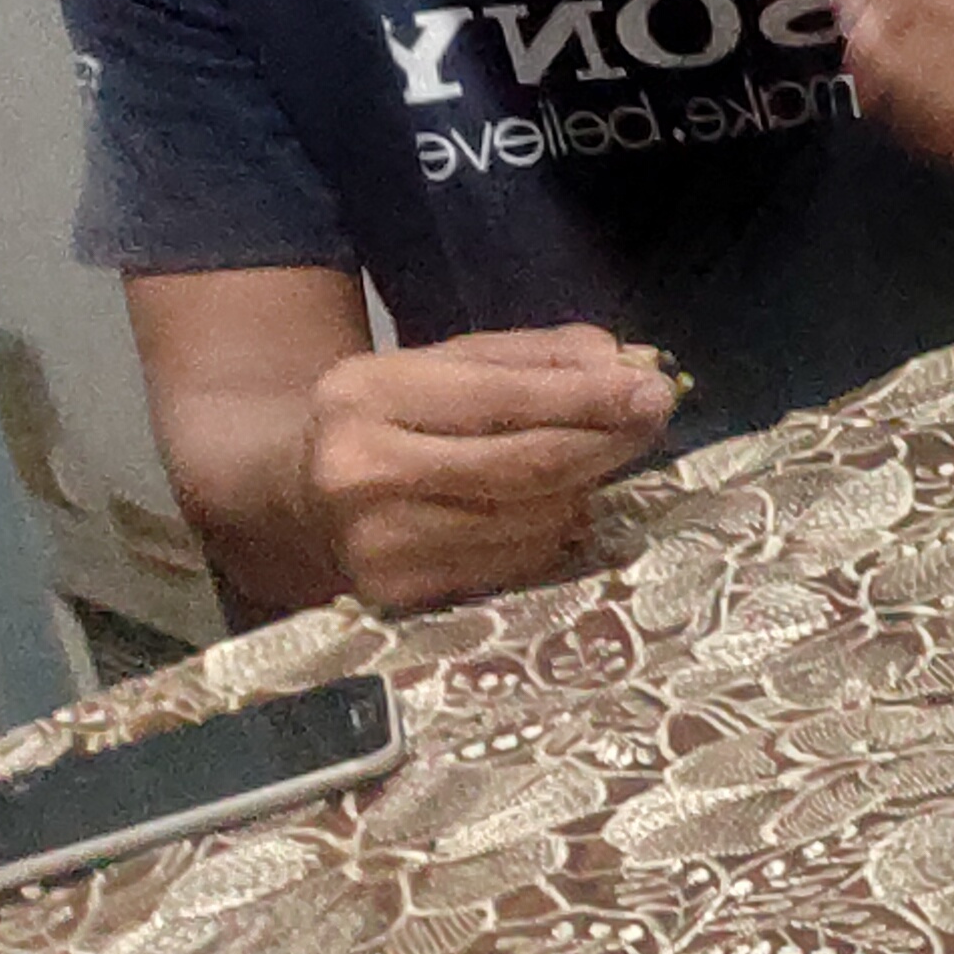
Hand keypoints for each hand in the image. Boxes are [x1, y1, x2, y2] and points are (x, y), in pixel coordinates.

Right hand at [301, 326, 673, 610]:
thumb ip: (543, 358)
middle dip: (605, 442)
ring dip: (581, 490)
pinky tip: (545, 509)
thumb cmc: (395, 415)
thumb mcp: (452, 364)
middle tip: (654, 421)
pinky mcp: (399, 594)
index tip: (656, 391)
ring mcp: (378, 543)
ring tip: (585, 463)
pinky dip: (551, 533)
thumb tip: (633, 368)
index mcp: (370, 395)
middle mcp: (362, 473)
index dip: (589, 398)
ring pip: (532, 519)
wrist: (297, 492)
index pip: (505, 398)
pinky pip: (517, 563)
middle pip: (526, 466)